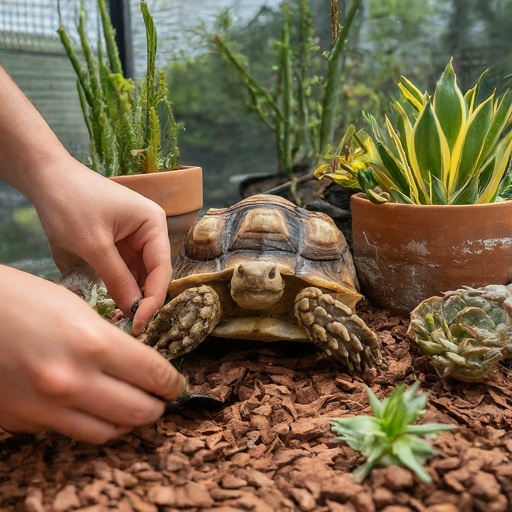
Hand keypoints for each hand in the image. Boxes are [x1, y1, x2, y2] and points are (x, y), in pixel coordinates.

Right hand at [0, 266, 185, 442]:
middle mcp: (72, 382)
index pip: (154, 375)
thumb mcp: (79, 310)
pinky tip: (87, 404)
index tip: (176, 383)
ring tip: (129, 405)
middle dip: (157, 406)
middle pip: (138, 412)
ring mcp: (44, 408)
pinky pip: (69, 430)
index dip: (172, 382)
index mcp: (93, 344)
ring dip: (126, 421)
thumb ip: (111, 343)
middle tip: (160, 398)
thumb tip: (138, 367)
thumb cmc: (25, 300)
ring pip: (107, 432)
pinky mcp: (22, 421)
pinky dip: (87, 421)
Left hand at [31, 154, 171, 334]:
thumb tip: (134, 310)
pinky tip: (115, 302)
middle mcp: (150, 230)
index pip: (161, 268)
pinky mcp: (120, 242)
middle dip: (143, 298)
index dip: (153, 298)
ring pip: (140, 273)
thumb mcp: (94, 245)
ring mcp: (135, 236)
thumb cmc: (71, 203)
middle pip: (154, 272)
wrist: (47, 178)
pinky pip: (126, 268)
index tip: (141, 323)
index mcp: (153, 224)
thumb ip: (117, 279)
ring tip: (122, 318)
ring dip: (132, 294)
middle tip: (131, 325)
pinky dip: (121, 285)